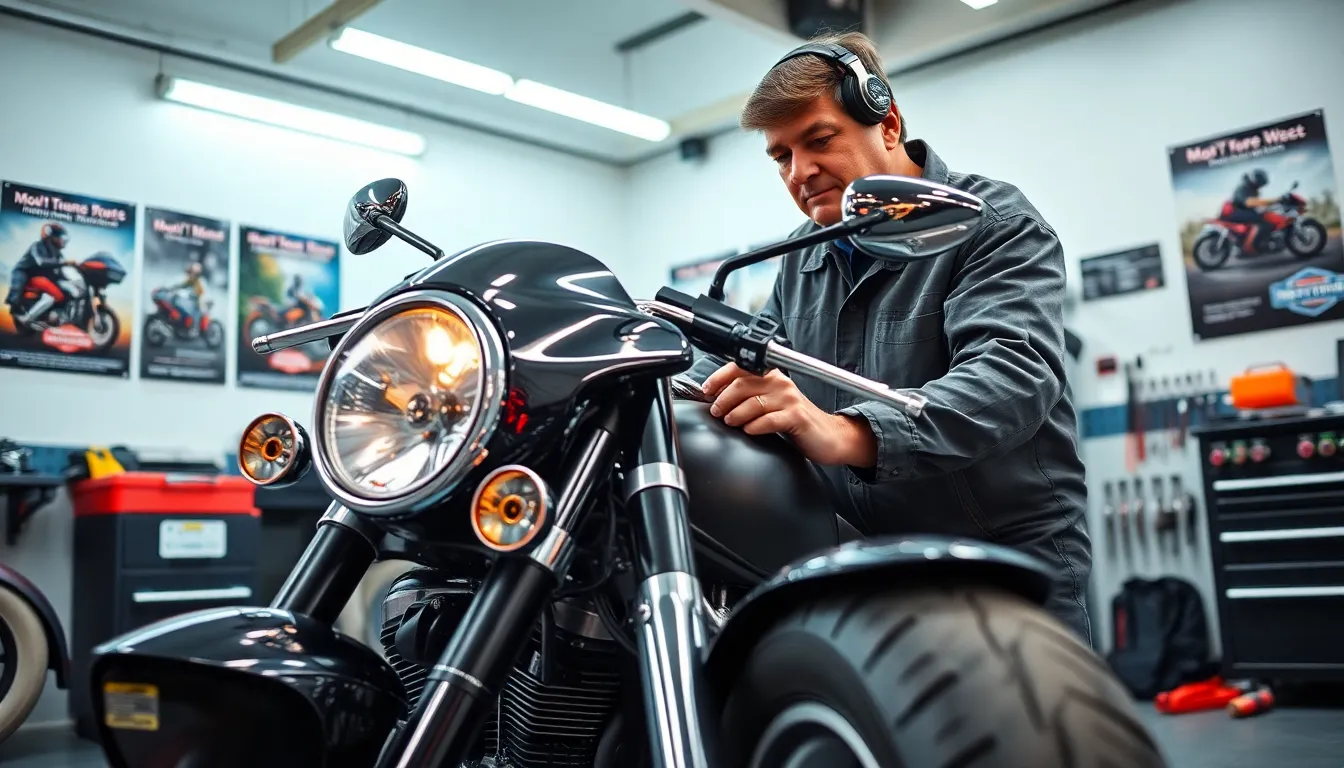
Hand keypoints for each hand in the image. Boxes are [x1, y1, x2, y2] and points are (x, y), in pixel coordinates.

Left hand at [703, 362, 876, 466]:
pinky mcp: (797, 417)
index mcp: (773, 377)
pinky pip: (768, 420)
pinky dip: (754, 426)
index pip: (741, 368)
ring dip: (736, 414)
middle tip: (716, 411)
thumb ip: (750, 397)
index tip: (707, 390)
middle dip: (723, 399)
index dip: (719, 378)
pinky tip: (749, 431)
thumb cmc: (797, 421)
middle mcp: (781, 384)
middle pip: (743, 385)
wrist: (829, 436)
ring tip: (730, 421)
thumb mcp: (772, 404)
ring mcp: (790, 400)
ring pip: (753, 403)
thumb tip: (718, 399)